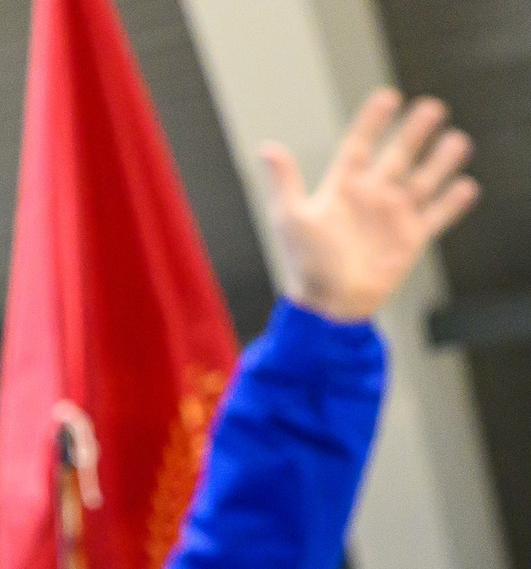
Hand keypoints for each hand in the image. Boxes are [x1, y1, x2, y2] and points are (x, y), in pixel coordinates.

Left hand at [261, 90, 478, 321]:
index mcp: (342, 187)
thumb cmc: (305, 263)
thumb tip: (267, 148)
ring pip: (423, 180)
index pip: (359, 145)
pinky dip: (452, 202)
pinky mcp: (411, 238)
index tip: (388, 98)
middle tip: (433, 107)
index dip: (373, 122)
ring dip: (440, 161)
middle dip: (415, 132)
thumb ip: (285, 182)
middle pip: (398, 156)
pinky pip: (437, 215)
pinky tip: (466, 186)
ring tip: (457, 140)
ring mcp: (393, 216)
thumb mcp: (291, 218)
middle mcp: (371, 196)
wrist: (328, 305)